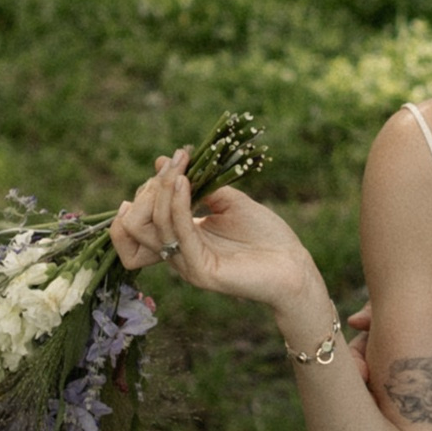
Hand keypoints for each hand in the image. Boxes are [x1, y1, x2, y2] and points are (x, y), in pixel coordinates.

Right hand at [108, 146, 323, 324]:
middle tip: (175, 163)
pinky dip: (179, 205)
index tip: (175, 158)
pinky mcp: (201, 271)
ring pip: (153, 226)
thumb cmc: (267, 236)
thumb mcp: (229, 202)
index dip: (152, 186)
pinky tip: (185, 183)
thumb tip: (166, 160)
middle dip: (152, 188)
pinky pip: (179, 234)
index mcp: (180, 240)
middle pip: (136, 223)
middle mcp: (177, 255)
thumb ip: (200, 184)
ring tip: (180, 168)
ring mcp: (186, 265)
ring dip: (164, 191)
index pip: (141, 215)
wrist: (295, 267)